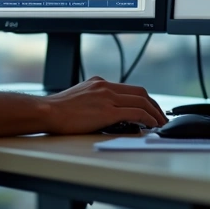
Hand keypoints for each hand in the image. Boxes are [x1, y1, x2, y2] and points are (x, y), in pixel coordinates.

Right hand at [39, 76, 167, 133]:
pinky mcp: (107, 111)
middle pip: (140, 93)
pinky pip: (135, 113)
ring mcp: (107, 97)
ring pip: (141, 101)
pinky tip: (151, 125)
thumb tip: (108, 113)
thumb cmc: (59, 110)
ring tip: (160, 124)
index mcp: (99, 83)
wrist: (48, 111)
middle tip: (161, 117)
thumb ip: (96, 100)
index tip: (151, 109)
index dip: (145, 99)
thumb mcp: (80, 97)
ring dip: (154, 113)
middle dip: (154, 106)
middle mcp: (105, 87)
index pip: (130, 88)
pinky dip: (147, 118)